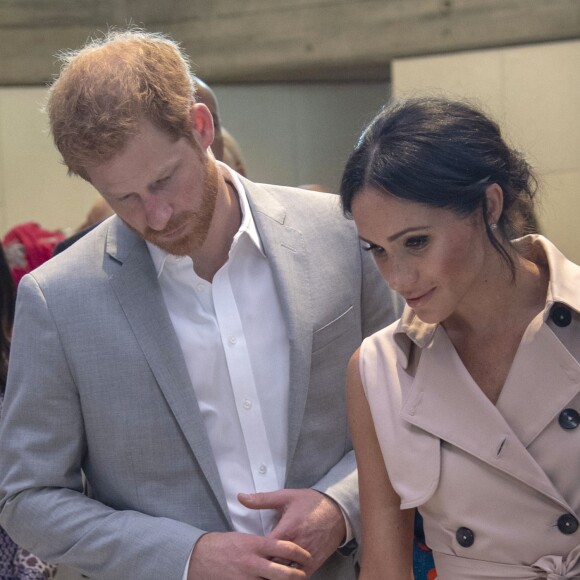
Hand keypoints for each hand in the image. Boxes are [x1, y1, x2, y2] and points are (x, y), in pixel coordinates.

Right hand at [187, 531, 311, 579]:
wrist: (199, 557)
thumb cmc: (224, 546)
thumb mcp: (244, 538)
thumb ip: (263, 544)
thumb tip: (281, 547)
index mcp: (255, 544)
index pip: (285, 547)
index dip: (300, 553)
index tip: (307, 556)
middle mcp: (253, 563)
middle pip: (284, 573)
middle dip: (298, 576)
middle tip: (303, 575)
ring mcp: (246, 579)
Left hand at [239, 489, 345, 577]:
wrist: (337, 510)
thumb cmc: (310, 503)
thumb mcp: (286, 496)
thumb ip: (262, 499)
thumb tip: (241, 497)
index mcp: (287, 530)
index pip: (265, 549)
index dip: (255, 553)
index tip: (248, 552)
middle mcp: (297, 546)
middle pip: (275, 566)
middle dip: (264, 566)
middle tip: (255, 565)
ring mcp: (307, 557)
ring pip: (288, 574)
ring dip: (277, 574)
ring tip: (266, 572)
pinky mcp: (315, 563)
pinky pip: (301, 576)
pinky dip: (291, 577)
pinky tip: (283, 574)